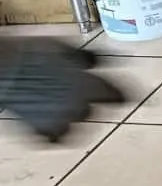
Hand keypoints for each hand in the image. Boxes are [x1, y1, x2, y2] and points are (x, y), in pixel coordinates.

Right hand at [0, 35, 126, 142]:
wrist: (6, 69)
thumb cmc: (34, 54)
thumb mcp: (69, 49)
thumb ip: (91, 59)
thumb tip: (106, 63)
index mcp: (92, 86)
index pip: (119, 97)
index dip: (122, 95)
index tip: (125, 96)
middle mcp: (81, 107)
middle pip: (97, 112)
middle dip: (91, 103)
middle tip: (75, 92)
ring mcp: (61, 122)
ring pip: (76, 124)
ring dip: (71, 116)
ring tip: (57, 103)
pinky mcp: (42, 133)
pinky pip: (54, 136)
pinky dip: (52, 129)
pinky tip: (45, 116)